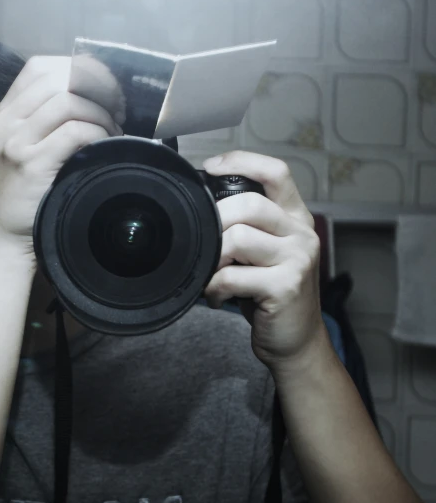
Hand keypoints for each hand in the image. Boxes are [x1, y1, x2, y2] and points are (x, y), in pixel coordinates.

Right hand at [0, 56, 122, 252]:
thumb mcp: (23, 151)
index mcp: (2, 115)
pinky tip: (106, 145)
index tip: (103, 85)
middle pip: (57, 79)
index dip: (76, 67)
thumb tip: (94, 96)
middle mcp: (4, 123)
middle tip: (118, 107)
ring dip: (101, 112)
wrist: (5, 239)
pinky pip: (74, 131)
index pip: (39, 67)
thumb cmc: (24, 197)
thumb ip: (45, 123)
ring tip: (114, 130)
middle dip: (96, 87)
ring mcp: (15, 143)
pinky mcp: (31, 164)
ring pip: (68, 101)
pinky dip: (98, 133)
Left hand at [202, 151, 325, 371]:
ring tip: (210, 275)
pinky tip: (216, 297)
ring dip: (211, 259)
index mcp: (295, 218)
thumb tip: (202, 207)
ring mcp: (296, 259)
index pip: (276, 172)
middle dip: (213, 221)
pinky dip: (213, 288)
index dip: (241, 161)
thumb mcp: (265, 253)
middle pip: (247, 205)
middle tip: (203, 243)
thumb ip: (247, 227)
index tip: (210, 167)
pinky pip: (231, 276)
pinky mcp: (285, 287)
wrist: (297, 341)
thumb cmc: (272, 294)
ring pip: (236, 239)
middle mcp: (301, 233)